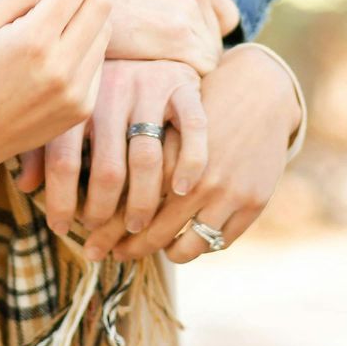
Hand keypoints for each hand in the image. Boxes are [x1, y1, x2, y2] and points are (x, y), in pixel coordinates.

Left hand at [42, 59, 204, 252]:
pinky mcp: (184, 87)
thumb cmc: (99, 87)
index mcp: (76, 97)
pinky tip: (180, 190)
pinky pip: (192, 130)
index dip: (59, 200)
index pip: (63, 159)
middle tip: (101, 236)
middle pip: (107, 168)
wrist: (146, 33)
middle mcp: (111, 91)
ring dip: (142, 202)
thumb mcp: (65, 106)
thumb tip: (25, 186)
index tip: (59, 228)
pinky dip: (189, 163)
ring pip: (147, 159)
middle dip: (102, 211)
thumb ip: (44, 145)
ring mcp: (150, 88)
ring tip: (136, 227)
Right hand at [90, 0, 240, 74]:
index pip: (222, 10)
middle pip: (217, 33)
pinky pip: (199, 69)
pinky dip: (179, 75)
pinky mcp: (178, 36)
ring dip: (184, 61)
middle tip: (157, 46)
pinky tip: (151, 66)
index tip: (168, 33)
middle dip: (194, 44)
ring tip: (150, 56)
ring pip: (208, 54)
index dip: (198, 26)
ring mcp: (189, 7)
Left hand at [110, 43, 300, 263]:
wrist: (258, 90)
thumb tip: (88, 185)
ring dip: (165, 252)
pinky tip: (183, 242)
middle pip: (153, 229)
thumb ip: (132, 151)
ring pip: (187, 246)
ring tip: (148, 249)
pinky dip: (199, 247)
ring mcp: (227, 193)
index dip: (106, 227)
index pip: (128, 204)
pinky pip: (218, 242)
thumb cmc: (198, 102)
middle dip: (127, 248)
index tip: (89, 240)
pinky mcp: (252, 202)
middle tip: (109, 254)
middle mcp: (195, 177)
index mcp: (167, 155)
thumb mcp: (161, 117)